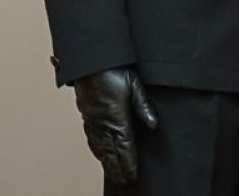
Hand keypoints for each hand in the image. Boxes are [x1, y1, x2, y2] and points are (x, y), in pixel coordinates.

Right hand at [72, 67, 158, 185]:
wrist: (90, 57)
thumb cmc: (112, 67)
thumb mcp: (134, 83)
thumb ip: (143, 106)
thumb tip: (153, 125)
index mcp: (117, 116)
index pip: (124, 147)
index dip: (128, 163)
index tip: (132, 175)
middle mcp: (102, 120)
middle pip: (111, 151)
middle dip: (117, 167)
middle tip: (123, 181)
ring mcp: (92, 117)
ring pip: (99, 145)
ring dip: (106, 161)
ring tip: (111, 173)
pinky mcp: (85, 111)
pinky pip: (90, 134)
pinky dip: (95, 147)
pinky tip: (97, 152)